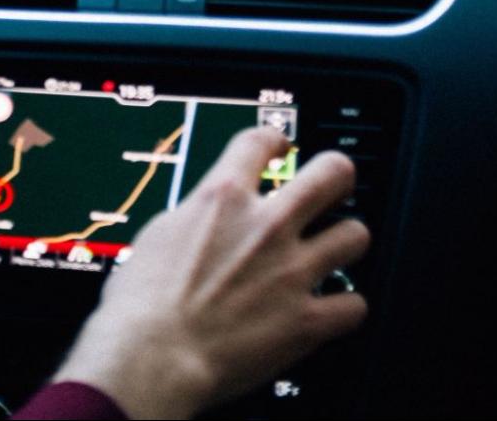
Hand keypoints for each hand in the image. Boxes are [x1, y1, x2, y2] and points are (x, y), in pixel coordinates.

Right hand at [52, 127, 369, 417]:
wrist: (152, 357)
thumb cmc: (140, 304)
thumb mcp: (157, 235)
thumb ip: (195, 218)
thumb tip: (205, 218)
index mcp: (222, 198)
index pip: (261, 140)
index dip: (275, 139)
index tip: (279, 146)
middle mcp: (266, 226)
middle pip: (331, 174)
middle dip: (337, 176)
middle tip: (332, 186)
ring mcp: (293, 272)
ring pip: (356, 235)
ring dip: (345, 241)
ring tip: (335, 250)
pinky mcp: (307, 321)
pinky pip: (354, 305)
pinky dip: (346, 307)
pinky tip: (333, 308)